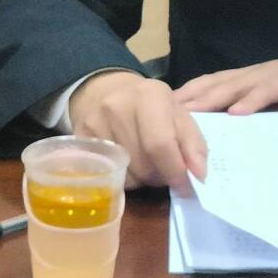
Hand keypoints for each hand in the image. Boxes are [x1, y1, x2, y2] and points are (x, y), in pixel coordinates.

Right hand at [68, 71, 207, 190]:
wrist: (108, 91)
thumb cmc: (151, 106)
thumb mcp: (178, 114)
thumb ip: (194, 143)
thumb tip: (199, 175)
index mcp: (150, 95)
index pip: (161, 144)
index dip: (176, 171)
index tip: (187, 186)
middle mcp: (117, 106)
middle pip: (144, 165)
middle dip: (161, 176)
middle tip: (165, 170)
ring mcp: (94, 123)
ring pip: (126, 175)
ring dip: (142, 179)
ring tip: (145, 162)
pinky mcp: (79, 139)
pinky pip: (106, 176)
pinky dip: (123, 178)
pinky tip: (127, 163)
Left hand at [172, 50, 277, 114]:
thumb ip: (259, 120)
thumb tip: (233, 140)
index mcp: (252, 80)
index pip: (214, 85)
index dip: (191, 96)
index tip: (165, 111)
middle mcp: (257, 74)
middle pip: (216, 83)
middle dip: (190, 97)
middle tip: (164, 113)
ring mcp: (273, 74)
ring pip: (236, 85)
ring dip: (211, 98)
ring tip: (189, 112)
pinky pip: (268, 90)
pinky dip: (251, 101)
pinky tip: (236, 113)